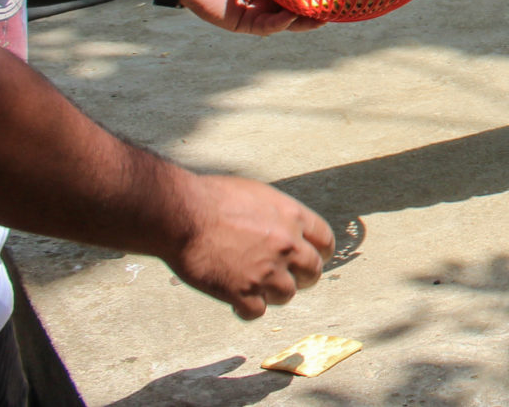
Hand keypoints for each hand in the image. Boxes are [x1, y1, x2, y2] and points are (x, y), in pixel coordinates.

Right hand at [164, 172, 332, 319]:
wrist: (183, 214)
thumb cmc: (213, 198)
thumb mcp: (258, 196)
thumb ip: (277, 216)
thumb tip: (283, 228)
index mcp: (293, 217)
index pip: (325, 241)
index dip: (319, 253)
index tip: (312, 258)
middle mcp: (287, 245)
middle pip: (313, 272)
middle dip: (302, 277)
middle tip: (285, 277)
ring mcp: (266, 271)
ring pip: (286, 295)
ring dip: (273, 293)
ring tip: (255, 286)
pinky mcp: (241, 292)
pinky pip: (256, 312)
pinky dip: (247, 309)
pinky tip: (236, 300)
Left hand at [186, 0, 321, 33]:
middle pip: (300, 1)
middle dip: (319, 4)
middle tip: (338, 2)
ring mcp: (257, 8)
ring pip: (287, 19)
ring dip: (305, 20)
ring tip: (322, 17)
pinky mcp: (244, 21)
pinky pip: (266, 26)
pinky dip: (280, 24)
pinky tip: (291, 17)